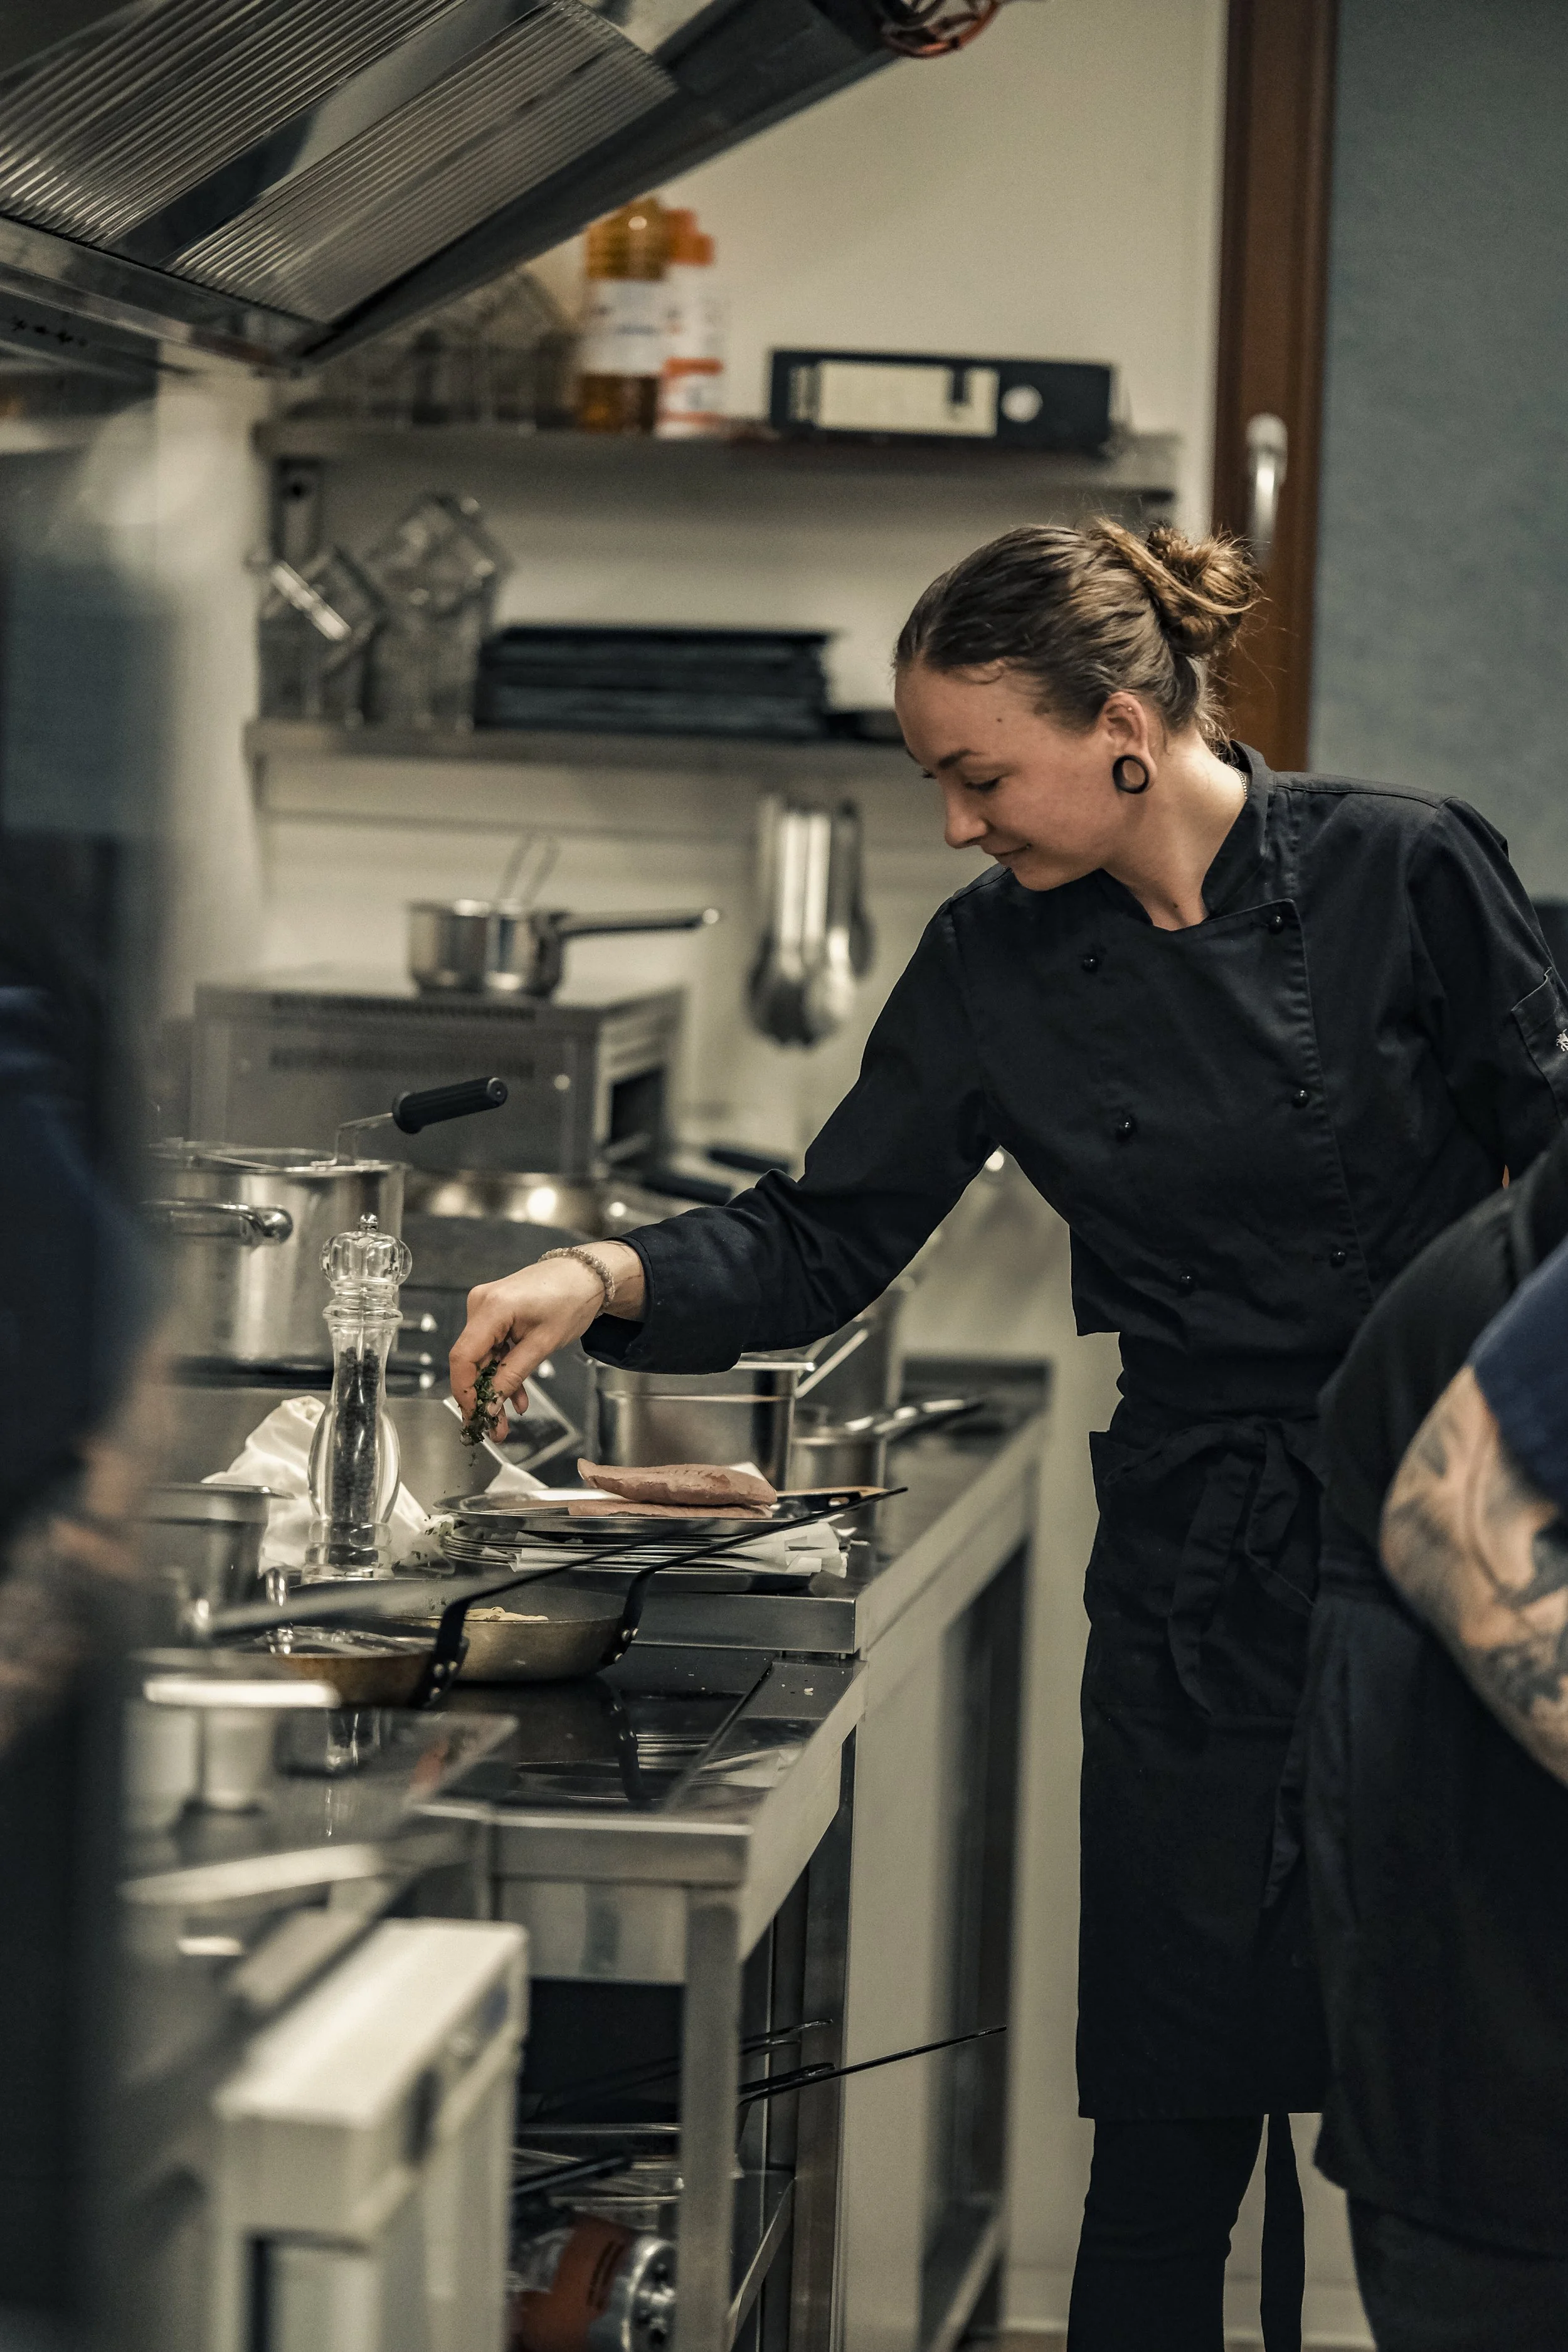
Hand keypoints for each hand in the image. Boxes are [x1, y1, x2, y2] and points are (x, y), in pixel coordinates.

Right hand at [449, 1244, 644, 1435]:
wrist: (585, 1275)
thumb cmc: (570, 1300)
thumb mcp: (543, 1345)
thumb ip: (513, 1375)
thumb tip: (490, 1405)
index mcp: (491, 1308)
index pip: (463, 1357)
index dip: (465, 1391)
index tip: (475, 1417)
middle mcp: (481, 1304)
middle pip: (471, 1360)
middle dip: (482, 1396)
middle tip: (494, 1428)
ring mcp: (486, 1307)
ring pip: (482, 1357)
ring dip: (495, 1386)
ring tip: (506, 1418)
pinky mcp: (494, 1312)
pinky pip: (492, 1347)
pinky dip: (503, 1370)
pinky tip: (516, 1394)